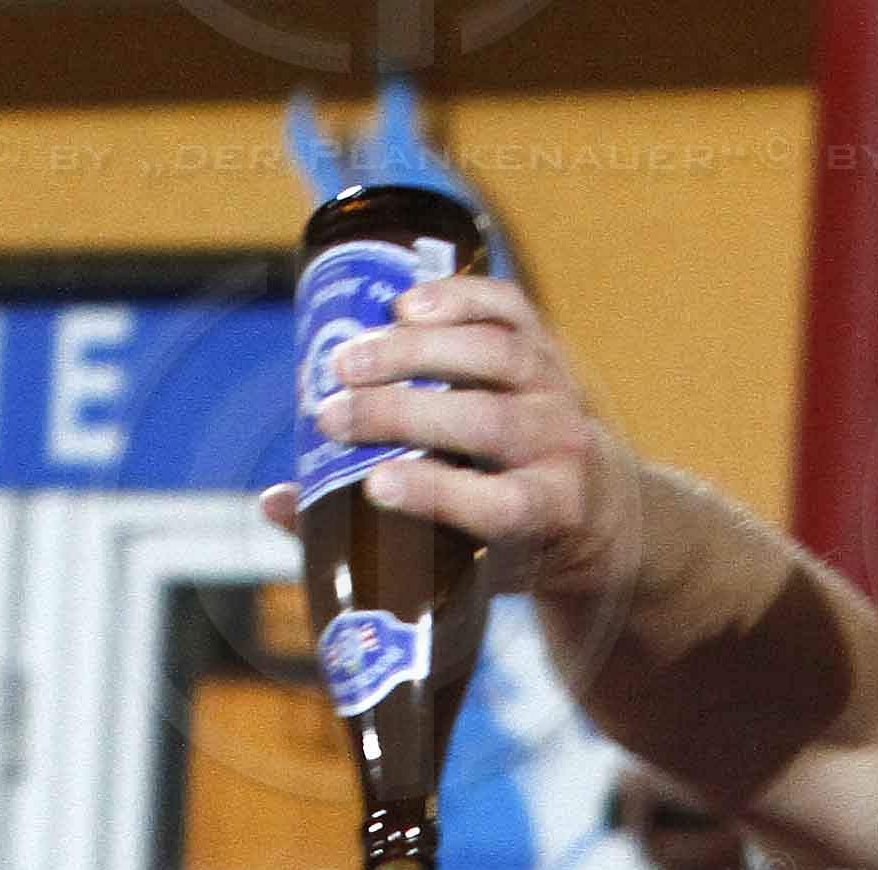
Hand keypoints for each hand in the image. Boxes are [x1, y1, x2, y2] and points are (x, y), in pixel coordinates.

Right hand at [265, 273, 642, 600]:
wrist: (602, 508)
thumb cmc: (510, 544)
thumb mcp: (458, 564)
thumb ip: (369, 538)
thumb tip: (274, 503)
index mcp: (546, 517)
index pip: (498, 505)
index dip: (436, 493)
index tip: (374, 483)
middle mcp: (562, 450)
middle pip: (484, 425)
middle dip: (402, 414)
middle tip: (330, 415)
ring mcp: (558, 391)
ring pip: (494, 356)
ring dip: (414, 352)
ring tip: (345, 357)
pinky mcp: (547, 345)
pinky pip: (507, 307)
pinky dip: (457, 298)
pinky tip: (402, 305)